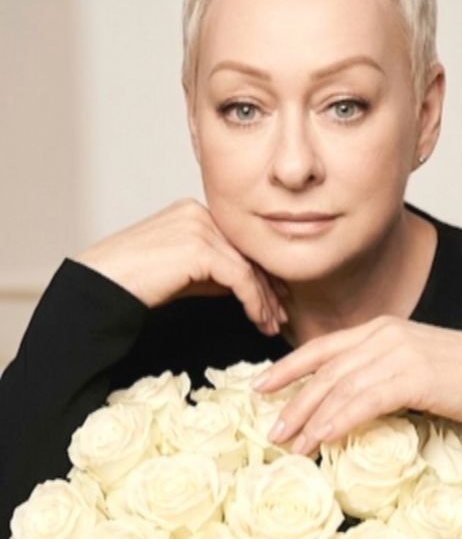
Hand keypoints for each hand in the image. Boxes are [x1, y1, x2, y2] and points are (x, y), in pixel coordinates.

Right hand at [75, 199, 287, 335]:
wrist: (102, 284)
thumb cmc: (135, 281)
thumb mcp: (184, 274)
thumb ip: (214, 272)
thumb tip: (246, 285)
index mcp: (195, 212)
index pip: (239, 244)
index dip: (261, 274)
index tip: (276, 300)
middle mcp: (199, 213)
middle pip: (247, 253)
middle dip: (269, 288)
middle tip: (281, 316)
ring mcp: (199, 227)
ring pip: (247, 267)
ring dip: (264, 301)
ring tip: (272, 326)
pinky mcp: (198, 247)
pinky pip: (239, 277)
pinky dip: (253, 301)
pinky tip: (257, 320)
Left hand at [250, 316, 461, 452]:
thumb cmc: (456, 376)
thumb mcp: (407, 364)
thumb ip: (374, 372)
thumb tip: (339, 402)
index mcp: (378, 329)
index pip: (321, 348)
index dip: (287, 367)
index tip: (260, 386)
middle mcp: (383, 335)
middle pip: (325, 371)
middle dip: (293, 401)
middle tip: (272, 430)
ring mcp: (398, 353)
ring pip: (340, 387)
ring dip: (311, 419)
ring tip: (293, 445)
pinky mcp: (414, 376)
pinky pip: (365, 400)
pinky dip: (339, 420)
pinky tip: (323, 438)